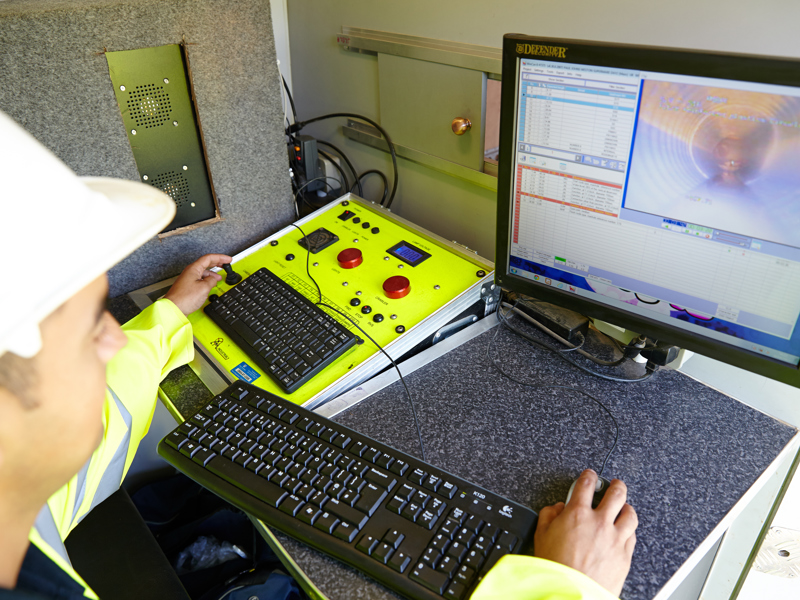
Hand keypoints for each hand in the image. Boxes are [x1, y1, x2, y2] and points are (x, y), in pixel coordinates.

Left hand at [164, 254, 231, 315]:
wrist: (174, 309)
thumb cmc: (185, 298)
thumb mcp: (204, 288)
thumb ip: (212, 281)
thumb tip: (214, 279)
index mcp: (193, 269)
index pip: (209, 258)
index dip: (220, 258)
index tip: (228, 259)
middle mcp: (190, 272)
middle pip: (205, 263)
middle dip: (217, 263)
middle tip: (225, 264)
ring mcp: (188, 278)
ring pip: (203, 271)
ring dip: (212, 273)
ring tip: (219, 277)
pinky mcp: (187, 286)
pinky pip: (199, 278)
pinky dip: (207, 279)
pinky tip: (210, 284)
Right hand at [534, 470, 636, 596]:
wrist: (571, 591)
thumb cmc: (556, 567)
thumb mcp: (541, 536)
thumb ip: (548, 516)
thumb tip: (556, 508)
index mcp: (578, 514)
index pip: (586, 484)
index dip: (589, 476)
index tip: (590, 476)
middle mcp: (600, 522)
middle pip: (616, 494)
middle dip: (616, 485)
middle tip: (615, 484)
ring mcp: (615, 538)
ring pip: (630, 515)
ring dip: (627, 507)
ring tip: (624, 506)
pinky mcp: (625, 555)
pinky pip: (632, 536)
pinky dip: (629, 530)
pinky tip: (626, 531)